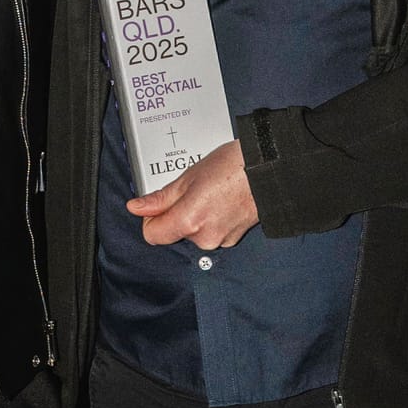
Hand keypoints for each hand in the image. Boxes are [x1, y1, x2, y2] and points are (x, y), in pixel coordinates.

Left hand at [127, 139, 258, 250]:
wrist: (271, 170)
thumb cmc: (234, 166)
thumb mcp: (189, 177)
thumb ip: (161, 198)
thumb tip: (136, 207)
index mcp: (189, 222)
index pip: (152, 235)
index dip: (151, 217)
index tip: (158, 203)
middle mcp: (204, 238)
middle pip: (174, 233)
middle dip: (177, 214)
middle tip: (192, 189)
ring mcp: (221, 240)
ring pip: (194, 232)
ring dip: (196, 216)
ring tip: (211, 192)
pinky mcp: (233, 239)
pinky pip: (212, 231)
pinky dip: (212, 219)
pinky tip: (222, 200)